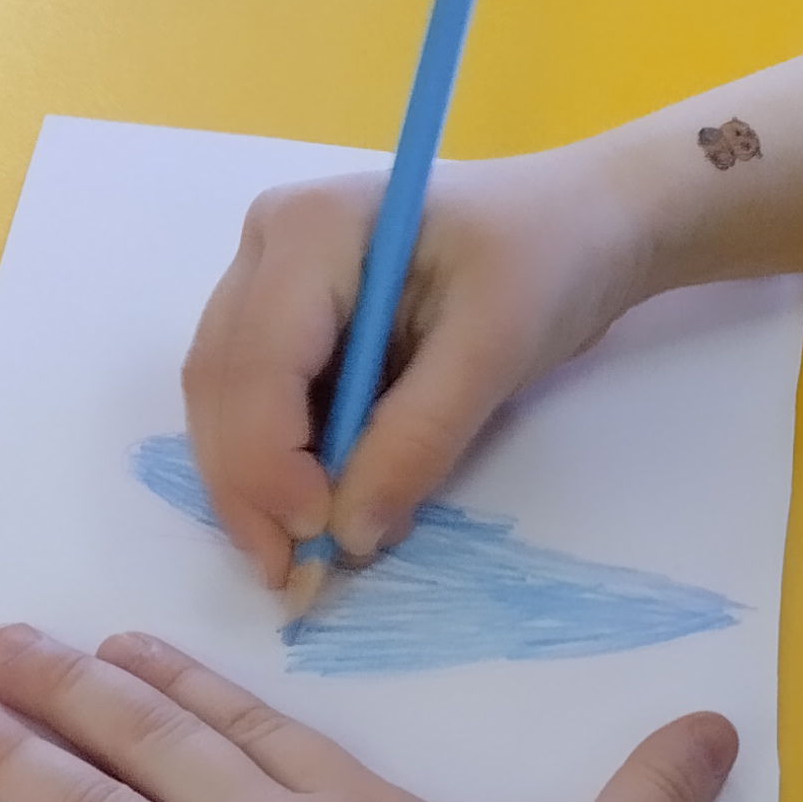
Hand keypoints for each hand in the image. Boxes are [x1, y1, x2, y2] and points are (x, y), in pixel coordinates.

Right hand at [180, 144, 658, 587]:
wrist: (579, 227)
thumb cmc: (547, 261)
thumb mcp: (496, 345)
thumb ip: (420, 437)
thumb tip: (349, 536)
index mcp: (310, 227)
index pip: (256, 360)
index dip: (269, 458)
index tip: (318, 533)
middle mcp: (268, 248)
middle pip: (222, 385)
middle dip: (249, 487)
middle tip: (293, 575)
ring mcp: (270, 284)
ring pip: (227, 404)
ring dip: (256, 487)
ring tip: (305, 559)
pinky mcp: (292, 326)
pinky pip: (262, 408)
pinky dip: (284, 469)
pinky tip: (322, 513)